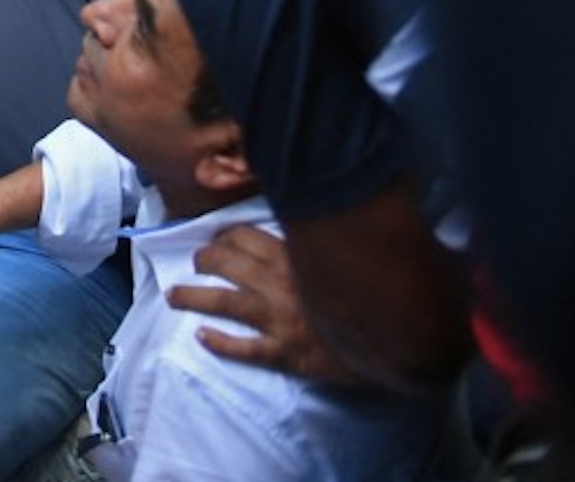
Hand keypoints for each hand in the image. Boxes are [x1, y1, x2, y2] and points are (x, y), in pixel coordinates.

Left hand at [169, 223, 358, 385]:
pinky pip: (247, 349)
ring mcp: (283, 320)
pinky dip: (221, 342)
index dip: (225, 235)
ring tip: (173, 296)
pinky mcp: (288, 354)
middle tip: (195, 261)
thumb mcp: (346, 256)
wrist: (400, 339)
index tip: (217, 237)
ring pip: (227, 302)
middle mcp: (284, 284)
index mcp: (297, 257)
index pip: (247, 235)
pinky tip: (202, 337)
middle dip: (205, 260)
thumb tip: (302, 220)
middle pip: (229, 264)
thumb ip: (319, 240)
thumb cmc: (374, 295)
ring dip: (195, 297)